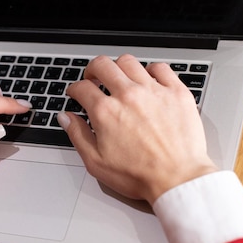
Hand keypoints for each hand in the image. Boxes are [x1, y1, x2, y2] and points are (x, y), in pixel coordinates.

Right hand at [59, 54, 216, 204]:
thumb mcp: (96, 162)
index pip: (82, 87)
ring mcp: (154, 91)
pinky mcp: (176, 92)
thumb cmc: (139, 176)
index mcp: (106, 112)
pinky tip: (148, 80)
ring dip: (118, 68)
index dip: (74, 89)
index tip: (76, 94)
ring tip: (119, 78)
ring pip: (129, 62)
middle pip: (102, 65)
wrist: (177, 180)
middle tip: (93, 78)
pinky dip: (151, 70)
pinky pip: (160, 68)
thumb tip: (65, 117)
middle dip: (92, 70)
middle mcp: (128, 95)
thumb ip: (78, 135)